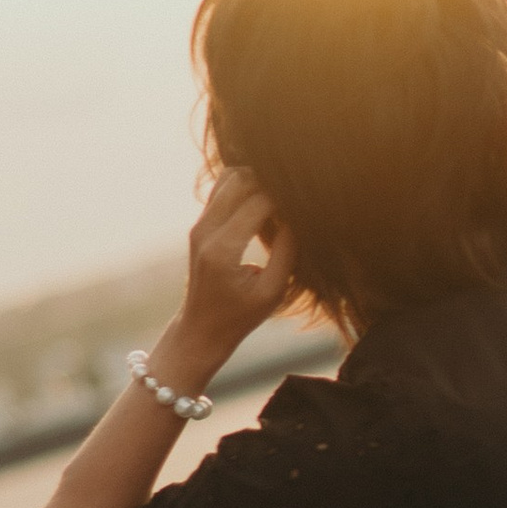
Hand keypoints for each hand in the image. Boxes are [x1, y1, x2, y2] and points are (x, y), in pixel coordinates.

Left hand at [176, 167, 295, 371]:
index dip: (287, 199)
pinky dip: (244, 188)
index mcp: (223, 250)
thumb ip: (286, 251)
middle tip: (294, 198)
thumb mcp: (272, 291)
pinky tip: (263, 205)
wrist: (201, 329)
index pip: (259, 203)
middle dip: (270, 182)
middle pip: (240, 180)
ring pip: (228, 178)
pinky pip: (222, 190)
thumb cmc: (240, 316)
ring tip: (278, 199)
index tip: (307, 204)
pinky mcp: (200, 226)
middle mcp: (206, 232)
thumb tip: (299, 217)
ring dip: (255, 181)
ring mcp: (199, 226)